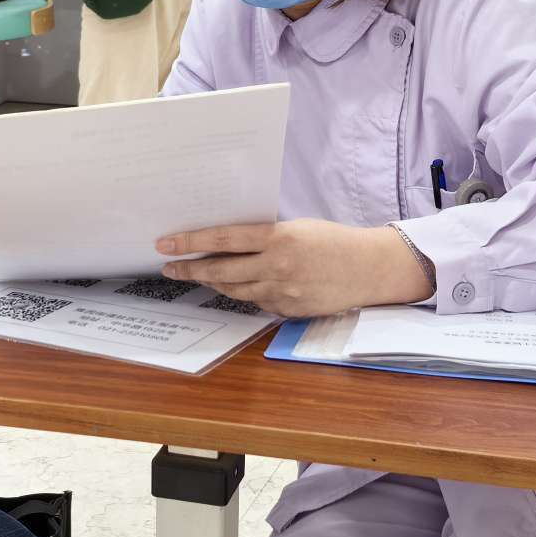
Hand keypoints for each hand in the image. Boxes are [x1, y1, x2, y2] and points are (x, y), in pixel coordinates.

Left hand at [155, 219, 433, 317]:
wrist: (369, 269)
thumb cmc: (334, 241)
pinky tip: (236, 286)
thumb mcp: (297, 227)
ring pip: (233, 289)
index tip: (166, 244)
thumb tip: (227, 242)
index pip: (222, 240)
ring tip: (197, 275)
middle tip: (169, 267)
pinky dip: (243, 293)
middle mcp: (276, 266)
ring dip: (212, 282)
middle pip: (220, 270)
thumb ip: (264, 236)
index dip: (190, 242)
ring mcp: (281, 292)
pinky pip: (255, 302)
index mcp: (278, 238)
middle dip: (190, 269)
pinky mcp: (287, 310)